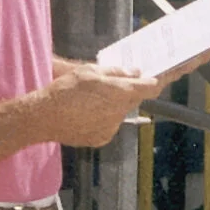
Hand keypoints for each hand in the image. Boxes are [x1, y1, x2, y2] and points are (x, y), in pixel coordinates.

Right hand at [42, 59, 159, 146]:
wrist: (43, 117)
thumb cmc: (65, 90)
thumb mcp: (89, 71)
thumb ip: (115, 72)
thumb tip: (135, 73)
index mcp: (120, 92)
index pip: (151, 87)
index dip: (160, 80)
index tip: (166, 76)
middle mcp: (120, 111)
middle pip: (134, 99)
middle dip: (129, 92)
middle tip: (112, 87)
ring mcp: (112, 127)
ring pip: (120, 112)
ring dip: (112, 105)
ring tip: (89, 101)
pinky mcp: (102, 137)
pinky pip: (109, 125)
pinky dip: (102, 118)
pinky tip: (85, 113)